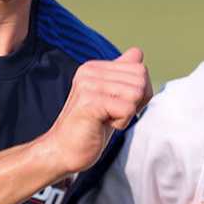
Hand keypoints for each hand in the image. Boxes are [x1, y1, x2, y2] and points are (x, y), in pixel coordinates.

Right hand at [36, 48, 151, 178]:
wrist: (63, 151)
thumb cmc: (90, 127)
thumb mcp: (109, 97)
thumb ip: (122, 74)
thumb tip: (137, 52)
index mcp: (95, 67)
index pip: (140, 68)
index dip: (140, 93)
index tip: (119, 106)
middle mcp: (90, 70)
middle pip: (140, 79)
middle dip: (135, 103)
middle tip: (112, 115)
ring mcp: (88, 84)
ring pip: (135, 93)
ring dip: (126, 114)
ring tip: (105, 119)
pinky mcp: (89, 101)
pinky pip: (127, 109)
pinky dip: (121, 123)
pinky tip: (102, 125)